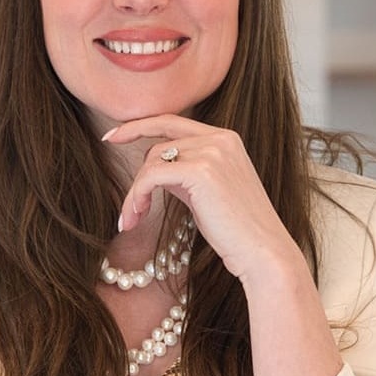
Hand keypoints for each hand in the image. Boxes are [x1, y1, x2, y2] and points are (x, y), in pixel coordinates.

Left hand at [102, 114, 300, 284]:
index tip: (111, 137)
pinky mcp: (200, 171)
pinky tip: (134, 218)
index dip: (138, 126)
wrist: (264, 253)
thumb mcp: (210, 193)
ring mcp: (212, 152)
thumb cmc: (237, 232)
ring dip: (134, 194)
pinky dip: (136, 197)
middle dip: (137, 177)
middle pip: (157, 146)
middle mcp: (220, 138)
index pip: (171, 122)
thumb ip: (187, 173)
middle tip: (129, 211)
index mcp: (225, 139)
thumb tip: (155, 171)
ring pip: (151, 162)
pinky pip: (151, 176)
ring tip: (132, 220)